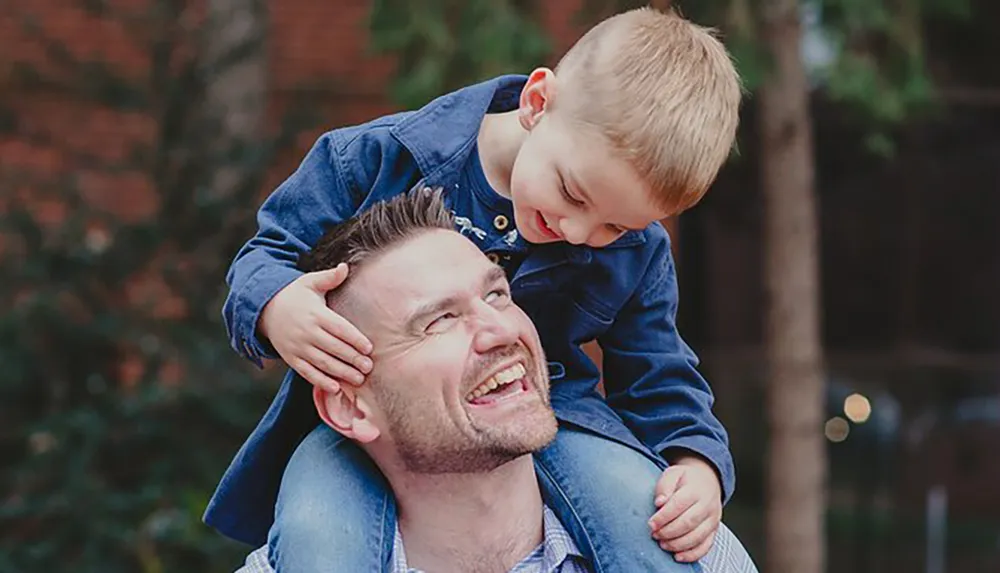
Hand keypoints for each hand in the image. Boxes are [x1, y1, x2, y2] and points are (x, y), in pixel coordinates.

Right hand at [258, 263, 372, 390]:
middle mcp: (306, 332)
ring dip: (341, 373)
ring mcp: (297, 347)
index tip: (369, 348)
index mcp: (315, 314)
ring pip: (322, 363)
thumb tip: (344, 267)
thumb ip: (329, 278)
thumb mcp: (309, 282)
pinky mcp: (291, 358)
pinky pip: (307, 372)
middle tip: (369, 367)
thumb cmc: (295, 295)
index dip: (355, 339)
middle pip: (333, 348)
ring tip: (358, 379)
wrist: (264, 309)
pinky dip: (321, 382)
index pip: (339, 328)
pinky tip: (336, 388)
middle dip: (352, 359)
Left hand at [648, 454, 722, 562]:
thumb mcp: (673, 473)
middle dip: (668, 532)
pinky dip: (692, 554)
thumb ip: (664, 486)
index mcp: (695, 489)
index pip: (678, 505)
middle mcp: (707, 505)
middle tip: (654, 535)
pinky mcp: (714, 530)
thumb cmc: (685, 479)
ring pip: (697, 537)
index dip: (663, 517)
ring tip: (662, 544)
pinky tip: (677, 556)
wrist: (708, 480)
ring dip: (677, 544)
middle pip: (688, 523)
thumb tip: (659, 502)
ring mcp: (713, 519)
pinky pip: (706, 546)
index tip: (650, 524)